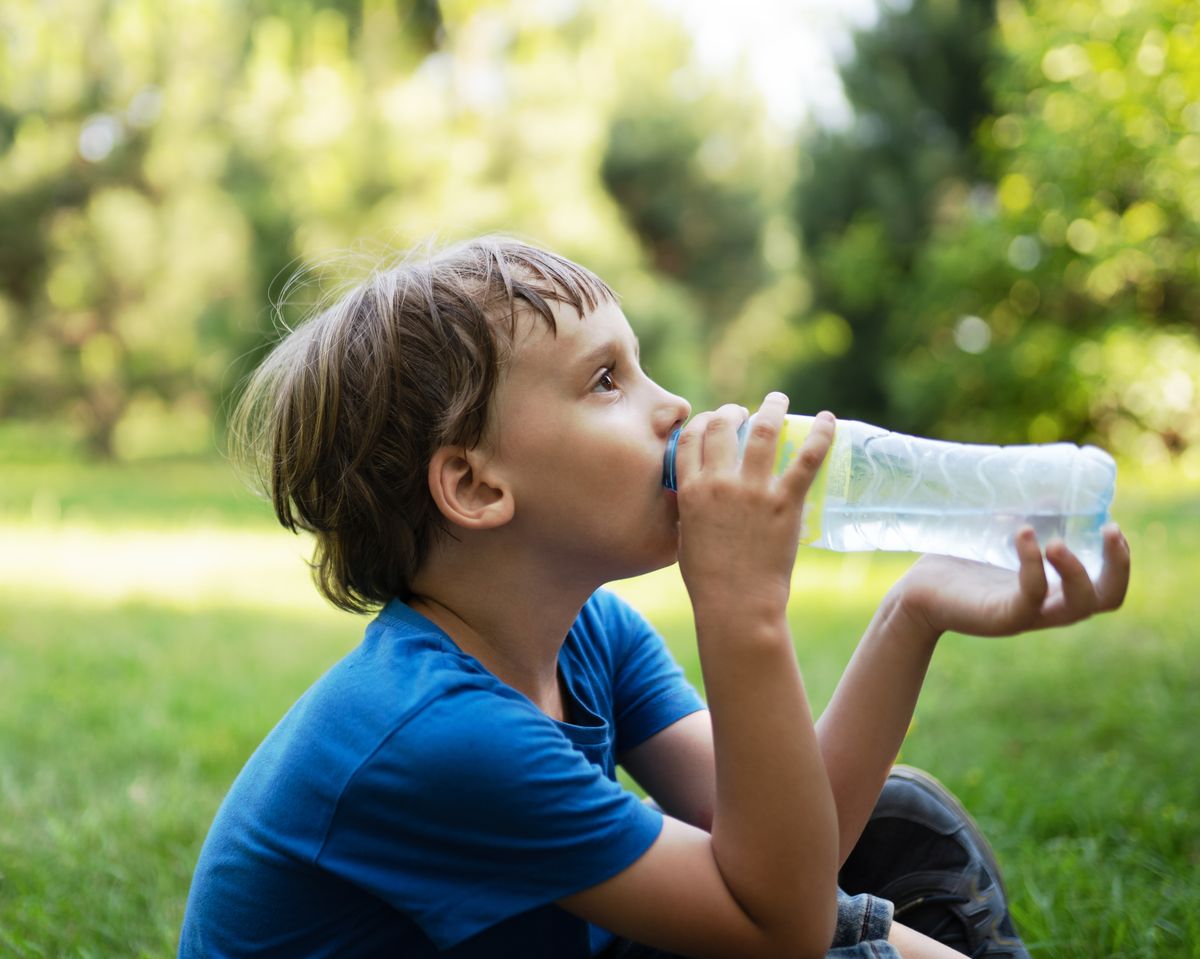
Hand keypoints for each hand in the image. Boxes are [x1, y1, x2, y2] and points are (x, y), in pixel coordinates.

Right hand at [674, 393, 835, 624]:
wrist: (735, 605)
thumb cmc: (708, 579)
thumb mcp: (685, 536)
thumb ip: (691, 510)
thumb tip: (696, 498)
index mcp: (690, 491)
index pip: (690, 438)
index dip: (702, 422)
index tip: (712, 420)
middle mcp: (718, 484)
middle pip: (723, 426)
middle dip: (733, 411)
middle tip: (744, 412)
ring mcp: (753, 491)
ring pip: (764, 431)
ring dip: (772, 408)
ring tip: (778, 400)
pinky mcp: (785, 503)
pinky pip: (807, 458)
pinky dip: (821, 434)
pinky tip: (828, 418)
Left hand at [893, 524, 1129, 638]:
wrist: (915, 595)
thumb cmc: (957, 563)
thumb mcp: (998, 537)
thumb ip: (1025, 517)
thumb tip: (1051, 487)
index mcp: (1054, 591)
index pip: (1106, 587)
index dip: (1120, 561)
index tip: (1112, 525)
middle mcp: (1047, 607)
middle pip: (1106, 599)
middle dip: (1118, 566)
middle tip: (1110, 529)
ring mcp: (1026, 615)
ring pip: (1077, 605)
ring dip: (1077, 570)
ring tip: (1057, 541)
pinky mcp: (1001, 617)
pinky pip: (1030, 595)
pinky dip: (1032, 564)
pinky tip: (1024, 534)